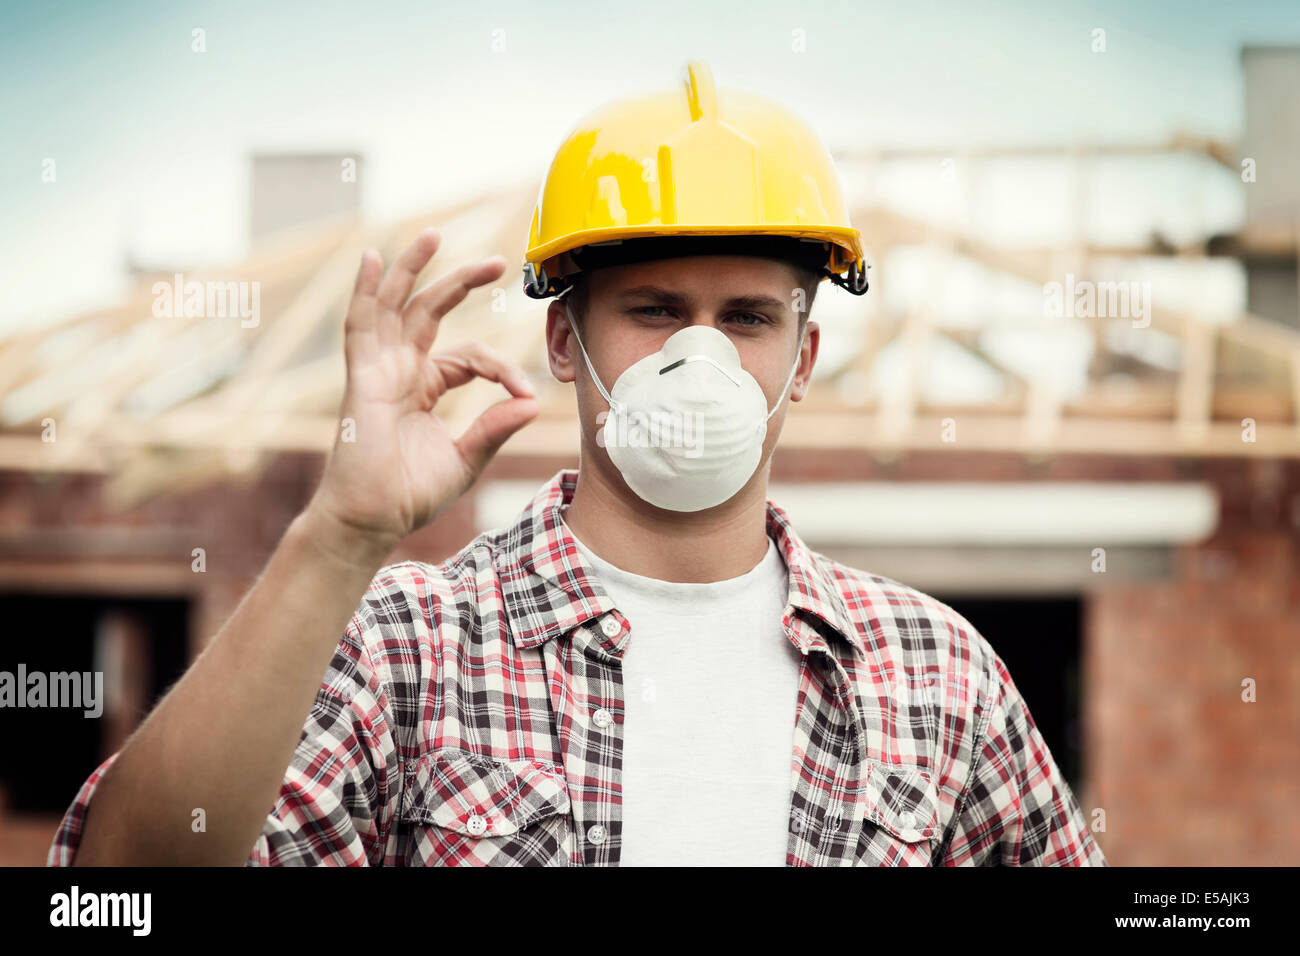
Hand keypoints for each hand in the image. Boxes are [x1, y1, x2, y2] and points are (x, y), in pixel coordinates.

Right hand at [305, 228, 537, 558]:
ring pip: (395, 307)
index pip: (470, 357)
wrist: (373, 520)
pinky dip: (366, 292)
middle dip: (461, 282)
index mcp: (426, 387)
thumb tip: (533, 403)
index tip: (526, 393)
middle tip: (498, 262)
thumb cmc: (411, 495)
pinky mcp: (362, 379)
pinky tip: (374, 260)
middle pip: (430, 312)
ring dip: (411, 269)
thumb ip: (496, 427)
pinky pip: (360, 326)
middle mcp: (401, 370)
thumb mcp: (467, 458)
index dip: (502, 368)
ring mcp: (379, 371)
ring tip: (432, 235)